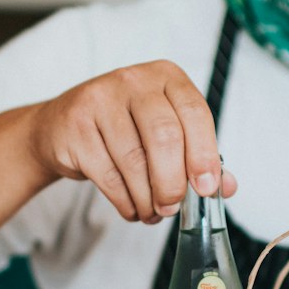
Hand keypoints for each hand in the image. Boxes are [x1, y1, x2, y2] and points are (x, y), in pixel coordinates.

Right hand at [28, 60, 237, 223]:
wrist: (62, 128)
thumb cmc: (124, 129)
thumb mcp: (165, 132)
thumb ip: (197, 156)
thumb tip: (226, 186)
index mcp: (166, 76)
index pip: (195, 112)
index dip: (204, 154)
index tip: (207, 188)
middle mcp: (133, 80)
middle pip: (164, 136)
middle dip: (173, 183)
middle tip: (172, 207)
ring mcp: (100, 99)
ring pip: (134, 161)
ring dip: (147, 199)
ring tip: (152, 212)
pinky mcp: (76, 125)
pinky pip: (109, 175)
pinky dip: (125, 202)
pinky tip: (131, 207)